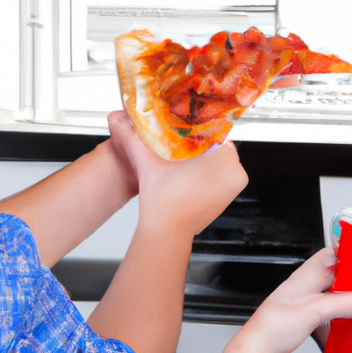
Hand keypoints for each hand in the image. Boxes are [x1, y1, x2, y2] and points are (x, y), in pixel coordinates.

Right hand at [107, 110, 247, 236]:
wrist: (166, 232)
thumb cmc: (162, 203)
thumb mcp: (148, 163)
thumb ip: (133, 138)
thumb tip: (116, 120)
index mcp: (225, 160)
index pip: (215, 132)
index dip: (196, 129)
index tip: (183, 129)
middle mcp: (235, 173)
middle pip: (216, 146)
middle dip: (198, 144)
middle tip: (179, 142)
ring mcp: (233, 187)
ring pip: (218, 161)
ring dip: (202, 158)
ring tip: (182, 158)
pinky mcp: (227, 198)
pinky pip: (218, 176)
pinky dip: (205, 173)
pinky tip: (187, 172)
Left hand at [221, 249, 351, 352]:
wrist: (257, 352)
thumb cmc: (273, 328)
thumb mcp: (313, 312)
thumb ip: (342, 306)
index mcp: (304, 277)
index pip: (329, 255)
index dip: (349, 252)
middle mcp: (304, 287)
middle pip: (334, 274)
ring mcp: (304, 302)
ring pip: (332, 292)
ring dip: (347, 296)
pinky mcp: (305, 318)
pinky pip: (328, 309)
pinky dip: (340, 312)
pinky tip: (347, 321)